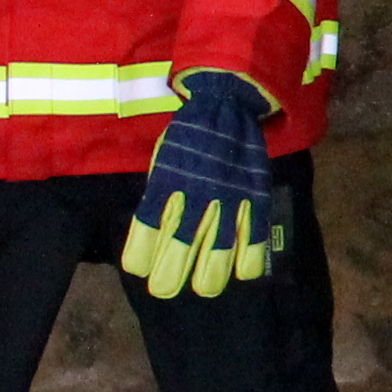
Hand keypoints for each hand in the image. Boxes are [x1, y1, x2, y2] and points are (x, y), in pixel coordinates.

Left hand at [122, 72, 280, 297]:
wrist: (226, 103)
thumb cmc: (188, 135)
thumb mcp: (162, 160)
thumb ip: (160, 194)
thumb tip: (155, 227)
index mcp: (165, 183)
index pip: (147, 228)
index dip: (140, 254)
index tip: (137, 267)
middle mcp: (194, 195)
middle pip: (180, 248)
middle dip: (170, 274)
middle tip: (165, 287)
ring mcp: (226, 198)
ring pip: (217, 249)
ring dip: (208, 274)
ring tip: (203, 286)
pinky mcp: (252, 196)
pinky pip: (253, 233)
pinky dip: (249, 257)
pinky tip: (243, 273)